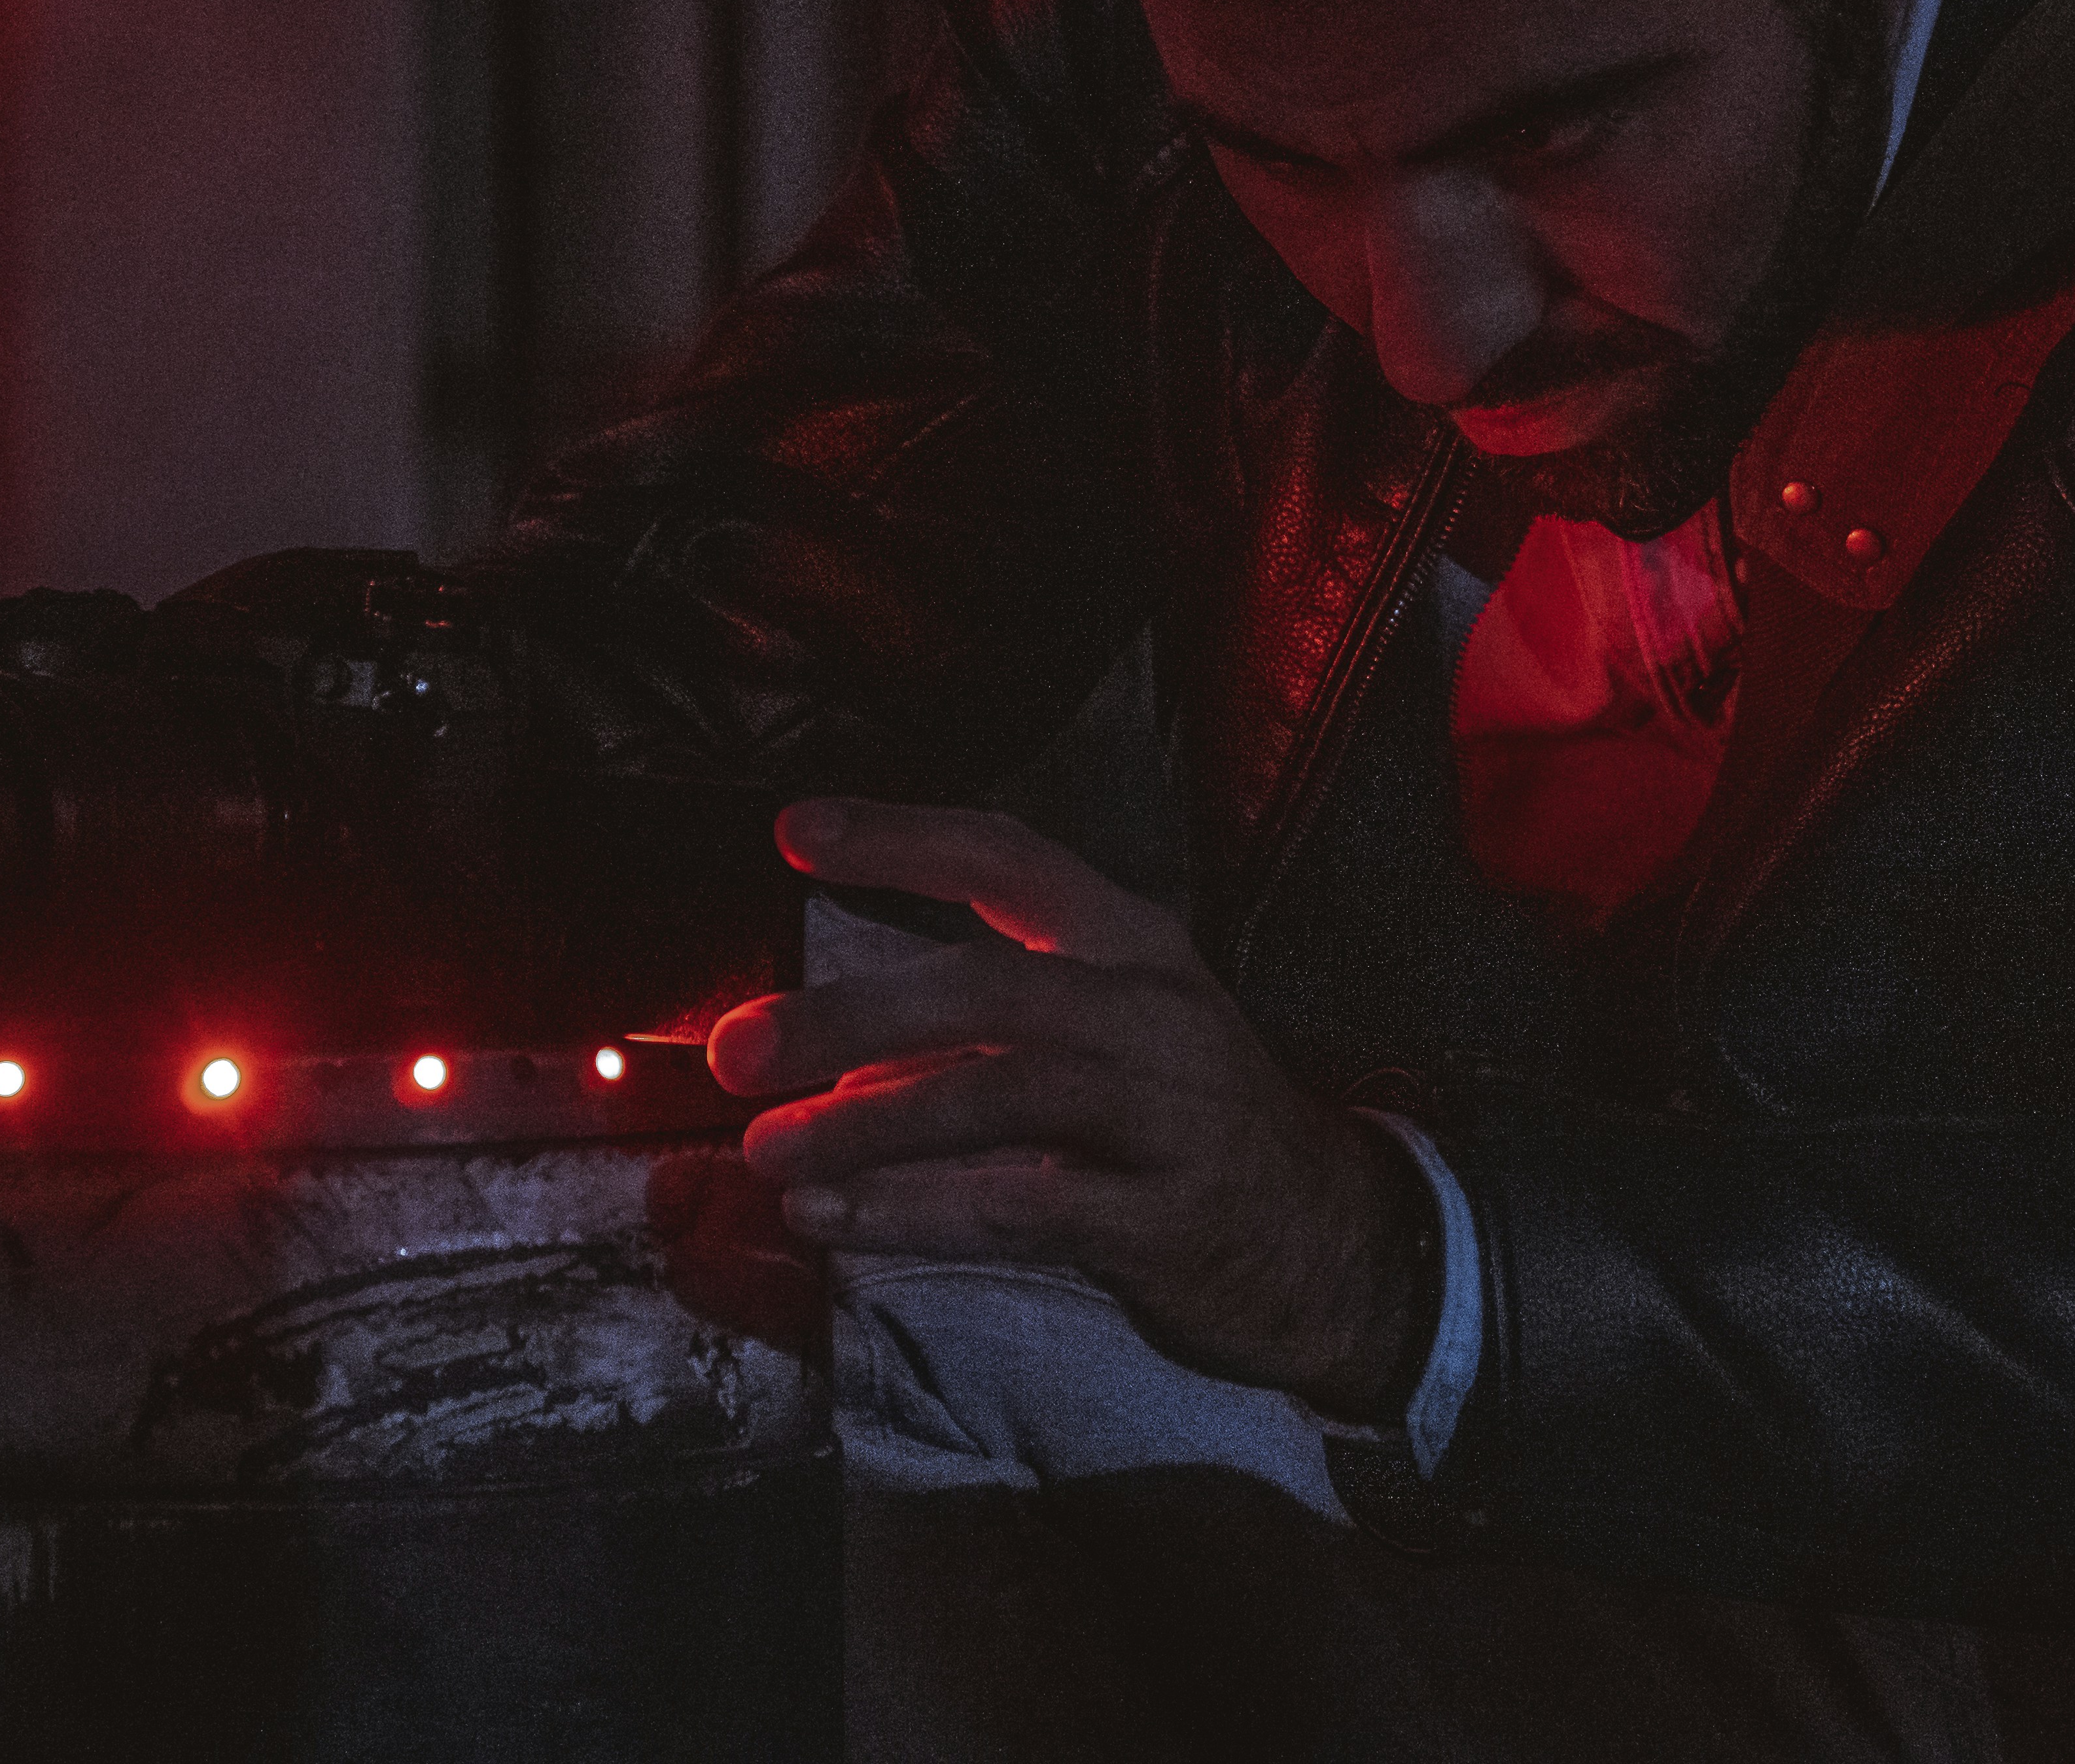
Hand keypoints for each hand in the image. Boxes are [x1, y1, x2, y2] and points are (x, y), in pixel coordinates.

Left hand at [707, 797, 1433, 1415]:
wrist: (1335, 1243)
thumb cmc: (1188, 1130)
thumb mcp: (1107, 1045)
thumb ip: (982, 1033)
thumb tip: (831, 1048)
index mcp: (1134, 944)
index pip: (1010, 858)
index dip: (901, 839)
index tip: (793, 831)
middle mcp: (1155, 1010)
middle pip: (990, 984)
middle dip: (850, 1012)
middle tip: (739, 1047)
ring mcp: (1171, 1112)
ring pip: (1003, 1091)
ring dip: (871, 1122)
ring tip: (770, 1149)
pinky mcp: (1170, 1216)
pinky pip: (1028, 1204)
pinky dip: (920, 1212)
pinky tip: (836, 1221)